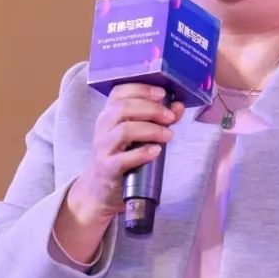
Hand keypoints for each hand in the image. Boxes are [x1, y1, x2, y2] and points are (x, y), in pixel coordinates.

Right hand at [65, 84, 183, 228]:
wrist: (100, 188)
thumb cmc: (122, 155)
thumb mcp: (138, 135)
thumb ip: (158, 119)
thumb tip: (178, 106)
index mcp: (109, 114)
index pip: (120, 92)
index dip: (142, 89)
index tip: (163, 93)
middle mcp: (103, 127)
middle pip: (123, 108)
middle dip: (151, 109)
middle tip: (170, 117)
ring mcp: (104, 148)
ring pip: (124, 130)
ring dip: (150, 129)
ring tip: (168, 135)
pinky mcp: (107, 168)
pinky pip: (123, 158)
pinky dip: (142, 153)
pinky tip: (156, 151)